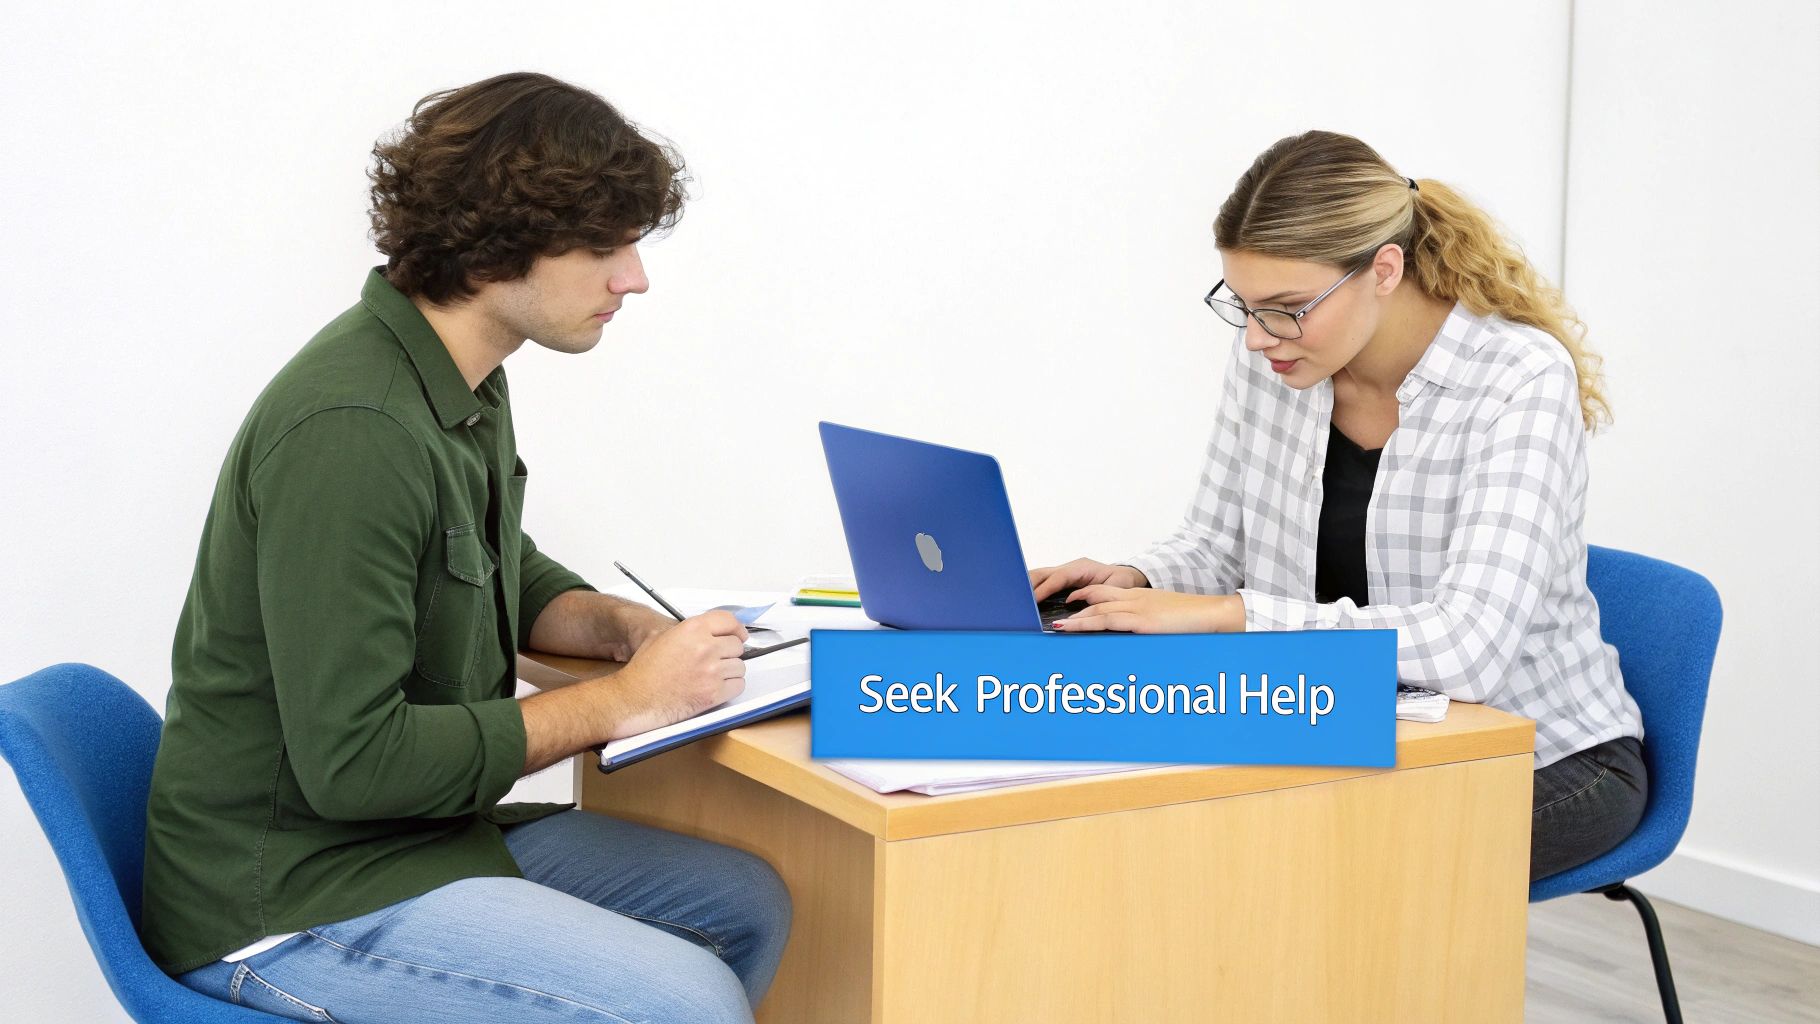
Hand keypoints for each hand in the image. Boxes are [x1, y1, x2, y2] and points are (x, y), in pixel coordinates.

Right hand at [592, 610, 748, 738]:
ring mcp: (712, 671)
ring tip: (712, 675)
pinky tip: (716, 687)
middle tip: (717, 659)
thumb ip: (690, 631)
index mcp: (693, 629)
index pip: (729, 621)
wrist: (635, 698)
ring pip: (740, 667)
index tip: (739, 635)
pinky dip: (731, 687)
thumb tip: (711, 632)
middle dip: (729, 652)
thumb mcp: (662, 636)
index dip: (736, 629)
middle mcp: (705, 647)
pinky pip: (738, 685)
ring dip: (730, 671)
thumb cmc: (645, 671)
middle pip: (737, 645)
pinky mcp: (714, 693)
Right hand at [1028, 558, 1149, 602]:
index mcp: (1082, 568)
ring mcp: (1065, 572)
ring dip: (1027, 586)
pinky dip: (1033, 589)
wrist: (1129, 576)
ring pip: (1040, 576)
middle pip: (1042, 573)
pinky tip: (1024, 600)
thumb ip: (1095, 594)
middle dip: (1028, 584)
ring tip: (1015, 599)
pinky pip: (1044, 582)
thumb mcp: (1114, 588)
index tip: (1032, 600)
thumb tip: (1072, 602)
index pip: (1058, 578)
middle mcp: (1071, 568)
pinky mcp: (1063, 580)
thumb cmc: (1123, 582)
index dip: (1044, 589)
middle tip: (1017, 599)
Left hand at [1049, 588, 1244, 633]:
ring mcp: (1137, 609)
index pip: (1107, 591)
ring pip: (1097, 609)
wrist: (1214, 614)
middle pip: (1097, 597)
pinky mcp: (1141, 621)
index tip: (1072, 600)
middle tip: (1057, 614)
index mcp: (1141, 597)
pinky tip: (1073, 628)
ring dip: (1075, 618)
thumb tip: (1142, 634)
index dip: (1087, 594)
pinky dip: (1087, 624)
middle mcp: (1135, 599)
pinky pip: (1107, 621)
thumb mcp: (1167, 619)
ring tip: (1058, 626)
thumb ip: (1150, 624)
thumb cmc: (1195, 621)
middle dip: (1075, 604)